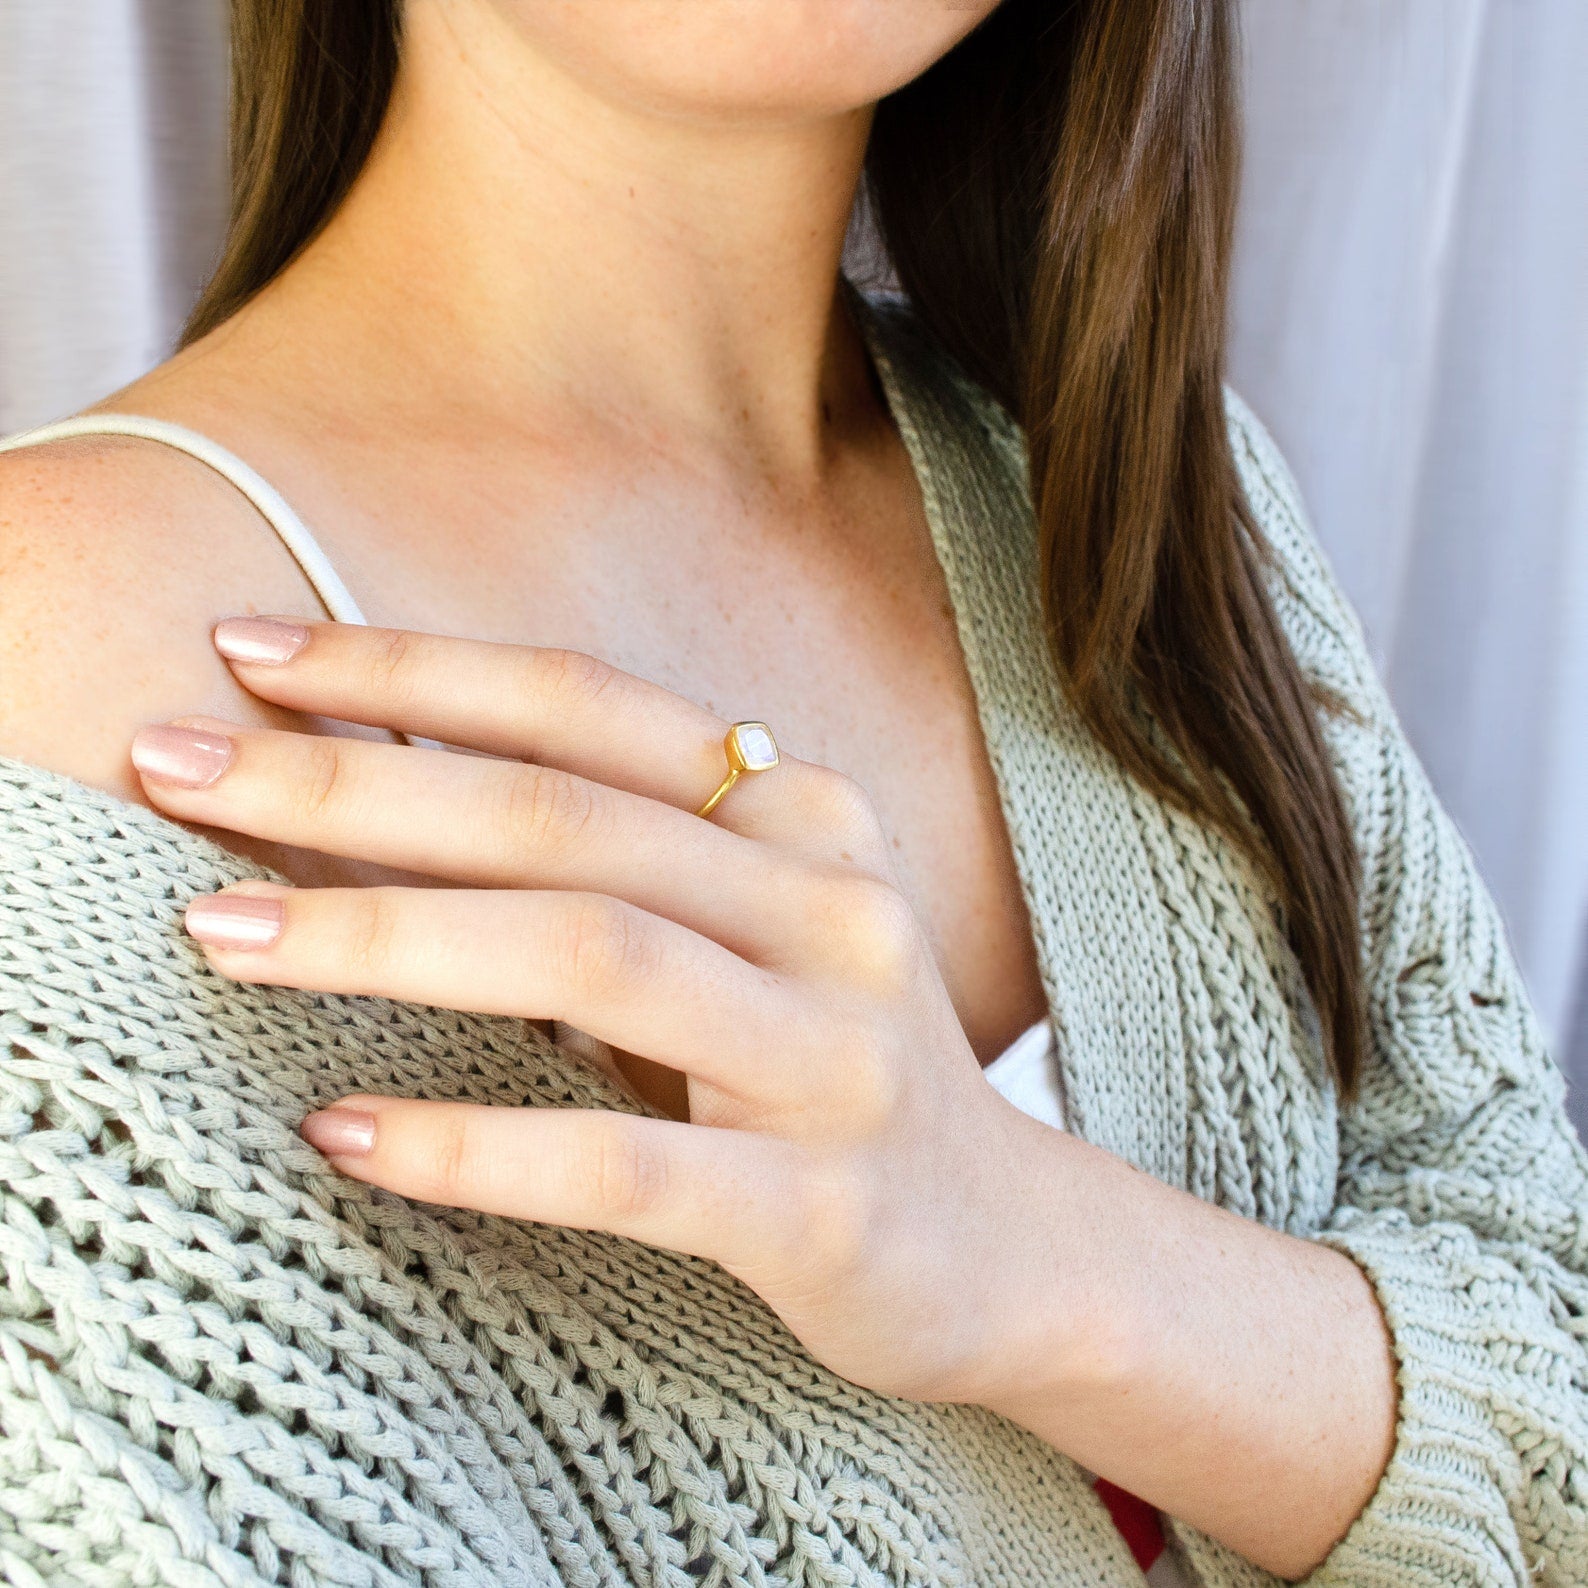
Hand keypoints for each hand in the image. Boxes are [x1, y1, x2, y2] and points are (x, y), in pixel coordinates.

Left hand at [130, 615, 1066, 1404]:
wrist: (1000, 1240)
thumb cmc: (825, 1061)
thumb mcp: (745, 923)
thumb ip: (611, 852)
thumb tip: (376, 782)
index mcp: (803, 817)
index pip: (587, 707)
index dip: (413, 669)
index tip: (245, 653)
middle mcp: (830, 908)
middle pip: (565, 819)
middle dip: (354, 786)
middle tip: (176, 768)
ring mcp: (837, 1057)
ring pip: (594, 957)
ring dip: (386, 937)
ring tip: (221, 933)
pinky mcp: (824, 1207)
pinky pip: (628, 1163)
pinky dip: (477, 1143)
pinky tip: (345, 1134)